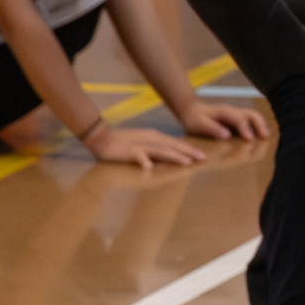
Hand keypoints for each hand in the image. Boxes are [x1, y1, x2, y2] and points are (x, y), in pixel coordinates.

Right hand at [83, 120, 205, 169]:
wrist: (101, 137)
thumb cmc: (121, 142)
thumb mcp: (142, 144)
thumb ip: (154, 150)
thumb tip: (166, 161)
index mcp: (155, 137)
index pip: (176, 143)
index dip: (190, 149)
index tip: (203, 156)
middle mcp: (150, 138)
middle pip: (173, 146)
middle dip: (189, 152)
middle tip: (203, 159)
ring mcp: (140, 144)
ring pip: (161, 150)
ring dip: (174, 156)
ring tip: (186, 162)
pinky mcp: (128, 150)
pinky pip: (138, 155)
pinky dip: (144, 160)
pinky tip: (149, 167)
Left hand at [172, 99, 268, 140]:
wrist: (190, 111)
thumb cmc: (194, 119)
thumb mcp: (198, 125)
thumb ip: (212, 129)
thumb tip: (226, 135)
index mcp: (224, 112)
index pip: (239, 119)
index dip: (245, 129)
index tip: (250, 139)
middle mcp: (233, 111)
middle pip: (252, 114)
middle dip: (260, 125)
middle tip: (265, 137)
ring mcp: (236, 115)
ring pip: (253, 117)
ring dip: (261, 126)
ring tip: (266, 138)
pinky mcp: (236, 120)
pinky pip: (250, 122)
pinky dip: (257, 128)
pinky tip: (260, 138)